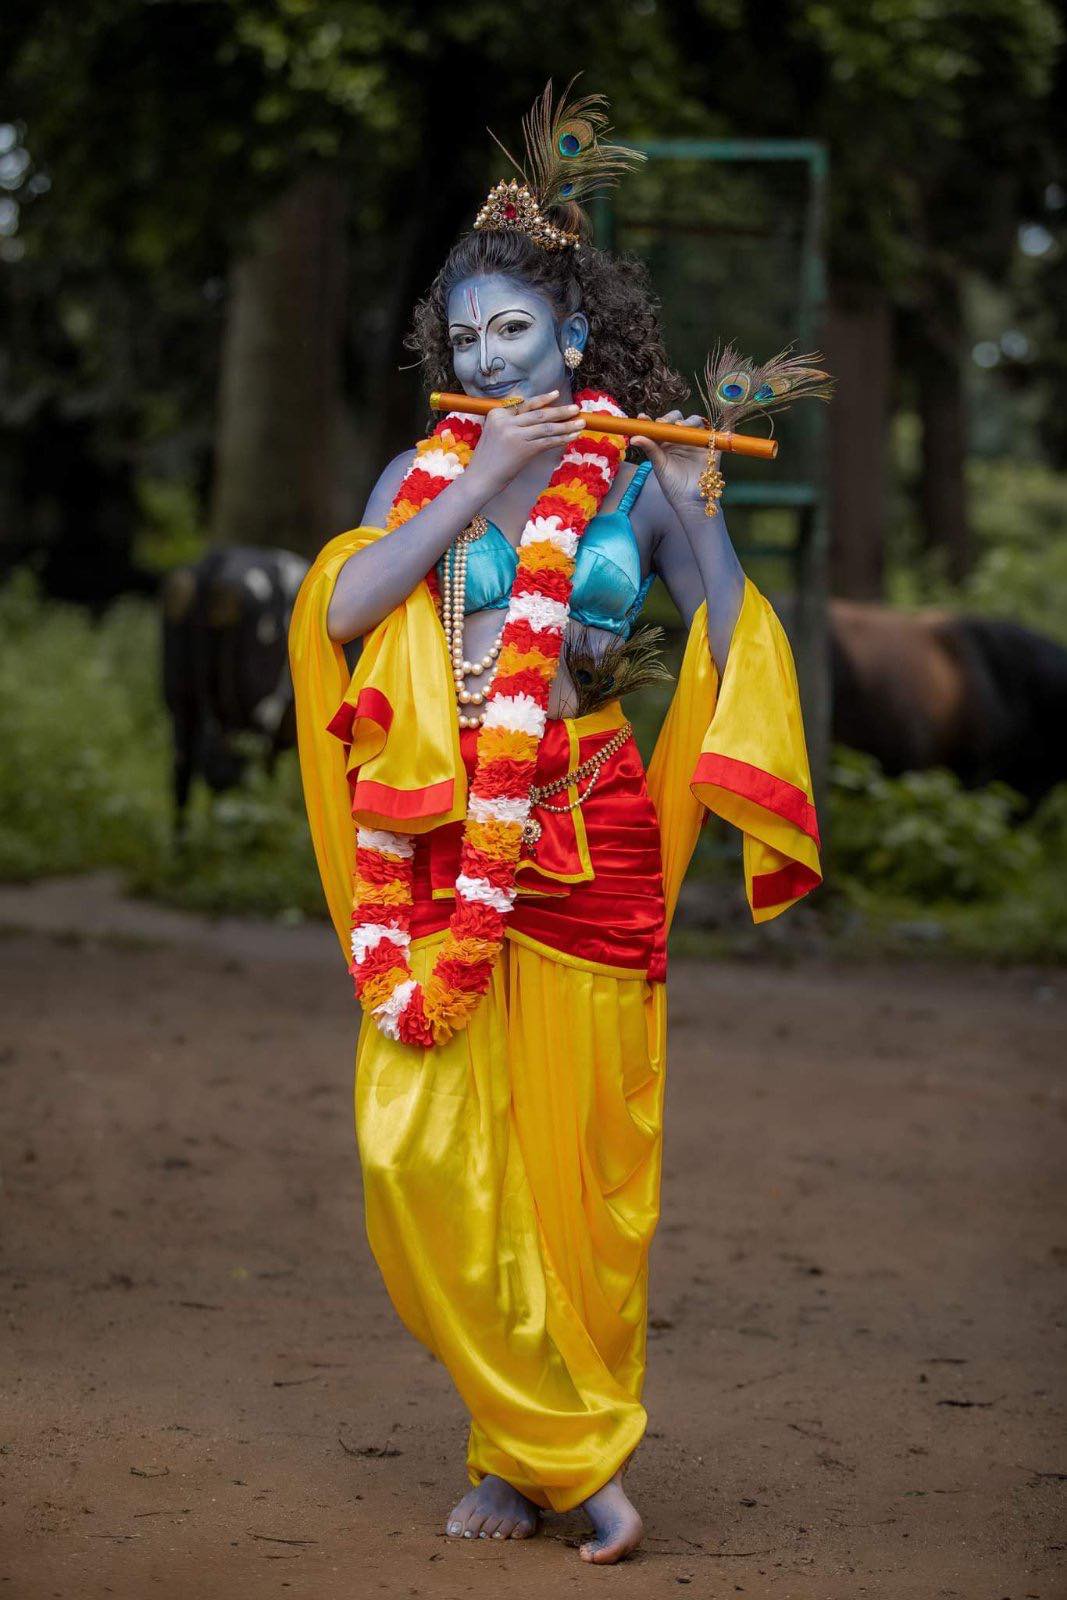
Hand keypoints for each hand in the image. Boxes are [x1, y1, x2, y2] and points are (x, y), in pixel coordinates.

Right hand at [466, 389, 585, 494]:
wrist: (481, 478)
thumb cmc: (489, 459)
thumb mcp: (493, 433)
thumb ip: (510, 421)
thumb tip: (535, 415)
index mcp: (497, 414)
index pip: (525, 404)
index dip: (542, 400)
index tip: (556, 394)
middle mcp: (506, 421)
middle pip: (538, 414)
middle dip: (560, 411)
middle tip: (576, 408)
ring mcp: (515, 435)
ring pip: (546, 427)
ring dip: (566, 425)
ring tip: (581, 422)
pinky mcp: (524, 449)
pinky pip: (547, 441)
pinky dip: (562, 439)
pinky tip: (572, 436)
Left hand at [631, 411, 720, 509]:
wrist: (690, 501)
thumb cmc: (672, 485)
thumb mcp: (659, 465)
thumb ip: (650, 448)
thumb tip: (634, 437)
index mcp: (667, 442)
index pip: (661, 426)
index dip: (652, 420)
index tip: (643, 418)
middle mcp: (682, 439)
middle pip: (678, 419)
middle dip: (671, 418)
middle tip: (663, 423)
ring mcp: (696, 441)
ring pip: (695, 422)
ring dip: (688, 421)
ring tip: (680, 426)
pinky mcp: (711, 447)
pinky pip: (715, 435)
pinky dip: (716, 429)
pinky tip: (711, 428)